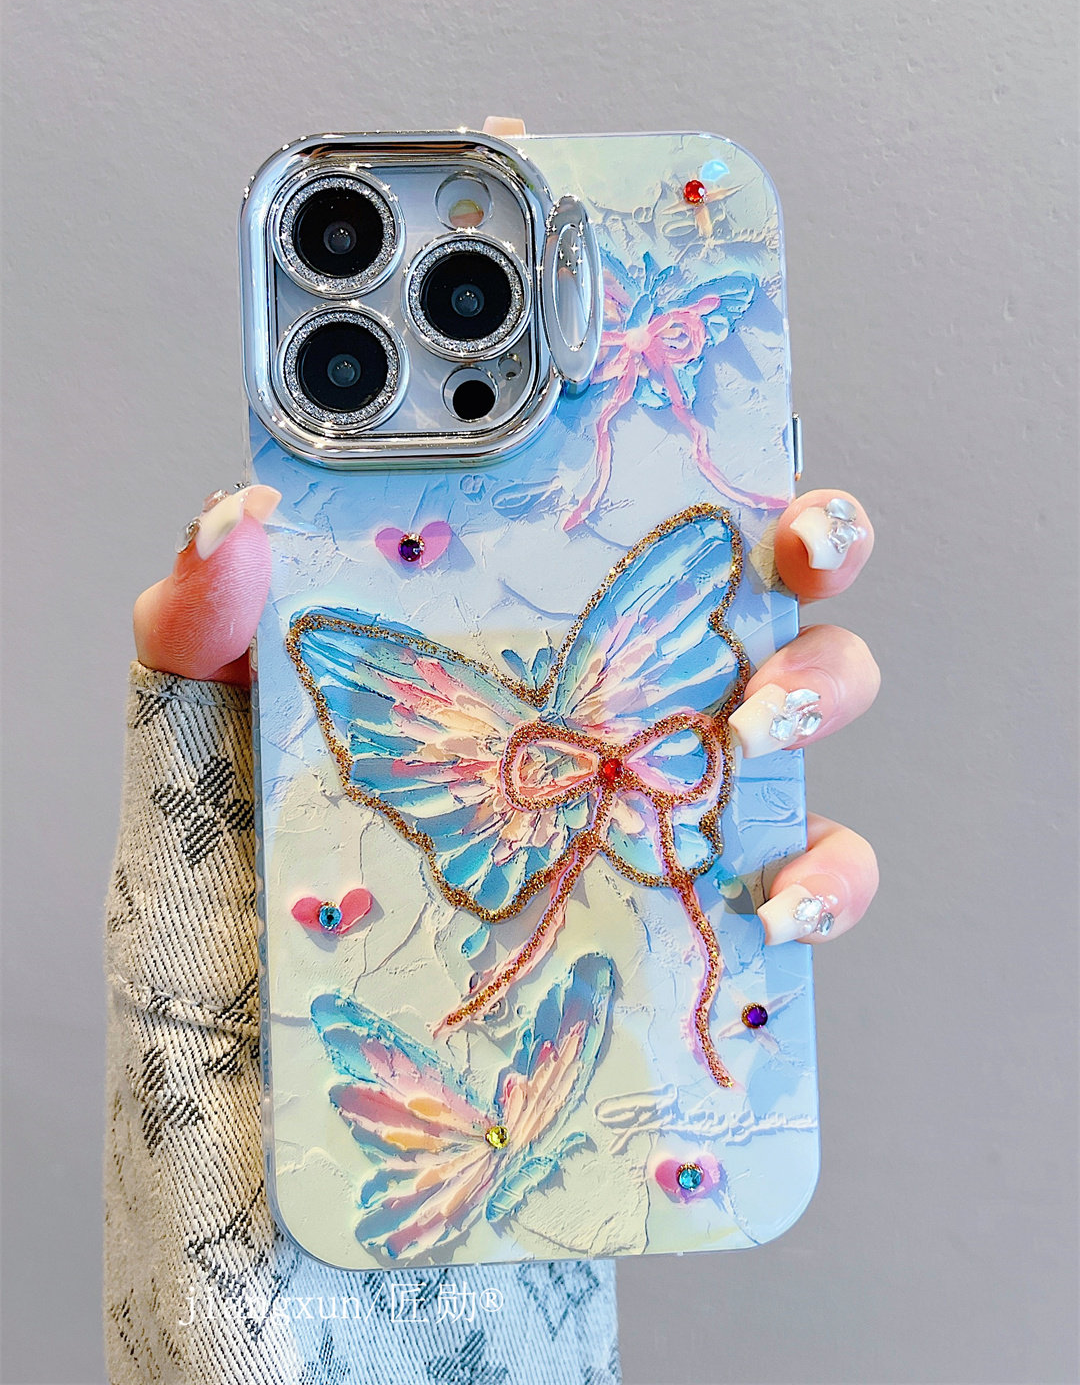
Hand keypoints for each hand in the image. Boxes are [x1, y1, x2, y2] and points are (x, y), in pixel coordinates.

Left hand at [134, 117, 878, 949]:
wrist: (282, 1005)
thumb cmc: (256, 837)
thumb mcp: (211, 706)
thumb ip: (207, 611)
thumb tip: (234, 518)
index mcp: (519, 590)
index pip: (622, 468)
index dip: (682, 396)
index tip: (721, 380)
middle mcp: (613, 664)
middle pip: (760, 562)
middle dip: (815, 528)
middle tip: (787, 535)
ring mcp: (664, 771)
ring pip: (811, 690)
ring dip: (825, 685)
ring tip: (760, 718)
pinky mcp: (690, 887)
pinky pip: (806, 870)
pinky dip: (822, 880)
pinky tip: (773, 900)